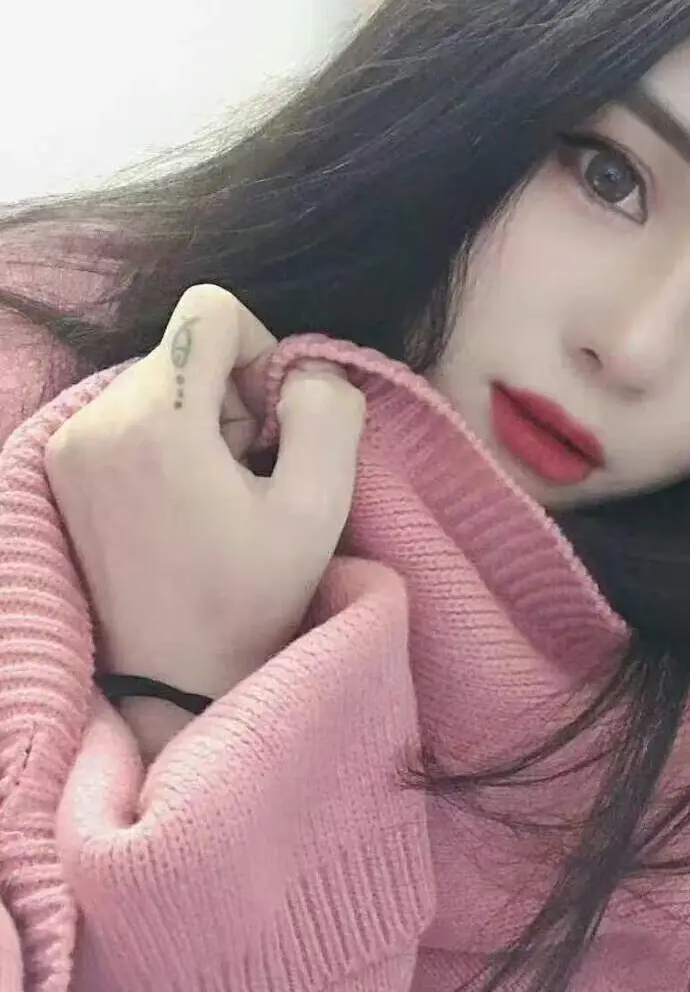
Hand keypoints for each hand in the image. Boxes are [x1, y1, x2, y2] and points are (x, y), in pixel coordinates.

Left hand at [45, 285, 364, 752]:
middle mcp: (95, 419)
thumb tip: (304, 372)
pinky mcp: (60, 470)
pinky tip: (181, 508)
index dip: (260, 352)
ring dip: (200, 426)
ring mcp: (68, 446)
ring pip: (159, 381)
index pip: (212, 310)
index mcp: (157, 420)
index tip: (269, 426)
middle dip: (231, 399)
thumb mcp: (317, 509)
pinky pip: (129, 416)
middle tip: (247, 479)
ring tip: (213, 502)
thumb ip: (327, 414)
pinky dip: (166, 445)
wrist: (172, 681)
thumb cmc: (248, 601)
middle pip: (186, 349)